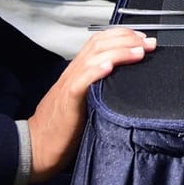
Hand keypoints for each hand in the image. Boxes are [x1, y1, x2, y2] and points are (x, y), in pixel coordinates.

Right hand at [25, 27, 154, 181]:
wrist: (35, 148)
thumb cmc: (60, 130)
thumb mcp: (83, 103)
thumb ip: (99, 90)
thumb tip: (125, 85)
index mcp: (77, 72)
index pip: (99, 42)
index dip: (122, 36)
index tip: (143, 40)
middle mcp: (73, 73)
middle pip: (99, 43)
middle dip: (127, 39)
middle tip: (148, 42)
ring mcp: (69, 85)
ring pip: (93, 57)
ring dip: (119, 51)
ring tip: (138, 51)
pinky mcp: (67, 102)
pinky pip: (81, 81)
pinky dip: (95, 71)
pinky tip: (109, 66)